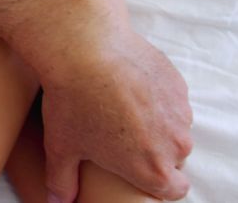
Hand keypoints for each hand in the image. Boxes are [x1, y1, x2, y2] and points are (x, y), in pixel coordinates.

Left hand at [42, 28, 192, 201]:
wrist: (86, 49)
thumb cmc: (73, 102)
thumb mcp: (61, 148)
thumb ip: (62, 182)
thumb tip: (57, 201)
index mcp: (153, 169)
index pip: (174, 190)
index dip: (158, 185)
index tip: (139, 172)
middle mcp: (175, 143)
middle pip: (174, 158)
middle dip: (154, 151)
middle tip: (123, 137)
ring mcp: (180, 111)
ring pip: (175, 127)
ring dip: (158, 123)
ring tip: (124, 108)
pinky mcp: (177, 82)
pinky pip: (172, 99)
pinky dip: (157, 96)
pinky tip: (130, 86)